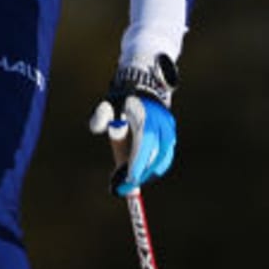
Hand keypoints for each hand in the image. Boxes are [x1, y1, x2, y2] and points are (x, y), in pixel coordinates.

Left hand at [88, 56, 177, 194]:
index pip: (144, 147)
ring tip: (132, 179)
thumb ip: (100, 117)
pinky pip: (166, 154)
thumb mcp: (107, 105)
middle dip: (140, 174)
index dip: (137, 166)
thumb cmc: (121, 98)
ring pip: (163, 158)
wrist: (144, 82)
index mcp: (145, 119)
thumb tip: (98, 129)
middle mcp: (162, 126)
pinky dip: (156, 164)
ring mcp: (169, 130)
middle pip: (155, 157)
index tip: (127, 182)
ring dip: (148, 171)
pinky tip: (143, 170)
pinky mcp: (171, 133)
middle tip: (125, 187)